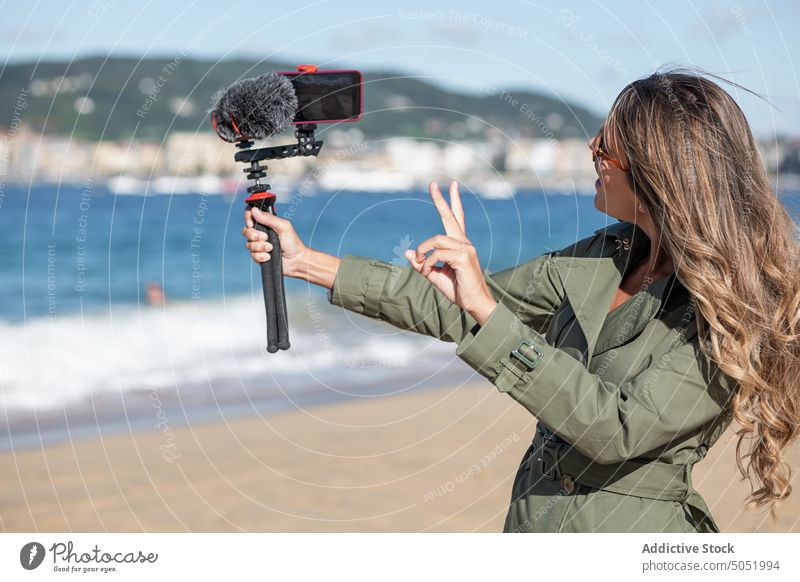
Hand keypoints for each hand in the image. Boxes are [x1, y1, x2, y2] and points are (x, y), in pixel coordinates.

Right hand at [242, 207, 307, 276]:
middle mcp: (260, 233)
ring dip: (260, 247)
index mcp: (266, 223)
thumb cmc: (292, 242)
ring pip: (249, 244)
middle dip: (255, 235)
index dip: (248, 218)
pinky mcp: (258, 256)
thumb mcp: (283, 227)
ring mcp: (259, 245)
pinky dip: (261, 256)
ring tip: (271, 248)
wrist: (295, 260)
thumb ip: (269, 218)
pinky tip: (269, 256)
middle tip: (266, 238)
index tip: (251, 224)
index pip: (250, 216)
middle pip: (246, 231)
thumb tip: (254, 210)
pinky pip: (252, 255)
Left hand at [404, 181, 497, 324]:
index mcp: (459, 244)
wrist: (474, 304)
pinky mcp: (463, 257)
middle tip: (432, 184)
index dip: (452, 202)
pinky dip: (428, 263)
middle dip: (440, 200)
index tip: (449, 186)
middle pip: (450, 217)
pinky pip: (437, 254)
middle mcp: (464, 243)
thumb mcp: (435, 275)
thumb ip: (422, 264)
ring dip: (423, 252)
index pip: (456, 218)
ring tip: (422, 265)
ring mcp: (465, 248)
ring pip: (436, 239)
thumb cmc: (458, 290)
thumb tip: (408, 252)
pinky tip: (429, 272)